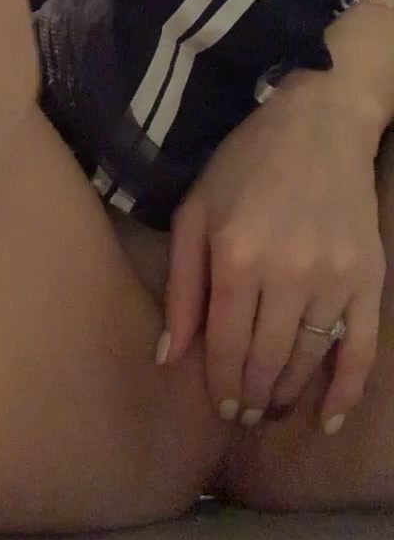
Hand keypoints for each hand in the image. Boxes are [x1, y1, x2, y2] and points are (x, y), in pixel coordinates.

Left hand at [160, 73, 384, 432]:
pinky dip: (346, 389)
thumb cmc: (245, 164)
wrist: (319, 122)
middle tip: (242, 414)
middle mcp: (287, 273)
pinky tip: (328, 416)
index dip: (219, 383)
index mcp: (236, 256)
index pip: (225, 343)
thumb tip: (170, 357)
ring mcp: (334, 278)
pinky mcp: (369, 277)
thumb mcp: (195, 213)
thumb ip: (181, 286)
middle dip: (250, 395)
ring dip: (286, 392)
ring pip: (308, 359)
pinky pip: (360, 348)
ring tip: (270, 406)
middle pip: (265, 359)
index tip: (218, 406)